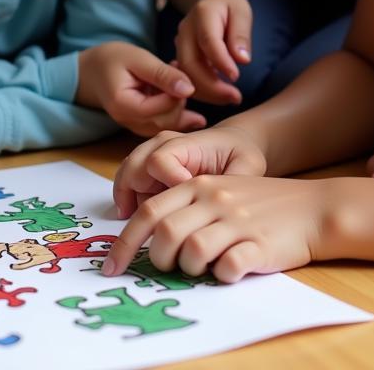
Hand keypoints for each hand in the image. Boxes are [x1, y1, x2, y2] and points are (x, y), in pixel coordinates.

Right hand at [77, 42, 205, 136]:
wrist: (91, 70)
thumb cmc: (111, 59)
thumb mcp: (137, 58)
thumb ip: (163, 74)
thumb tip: (190, 89)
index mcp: (124, 105)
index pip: (161, 108)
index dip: (176, 92)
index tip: (177, 67)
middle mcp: (128, 121)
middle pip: (165, 121)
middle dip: (178, 99)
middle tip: (178, 72)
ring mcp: (133, 126)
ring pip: (166, 125)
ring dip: (178, 105)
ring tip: (177, 79)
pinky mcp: (139, 124)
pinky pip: (161, 124)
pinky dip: (174, 112)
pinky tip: (182, 97)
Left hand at [102, 175, 329, 282]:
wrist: (312, 207)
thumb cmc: (260, 205)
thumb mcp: (219, 192)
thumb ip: (186, 207)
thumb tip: (150, 238)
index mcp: (198, 186)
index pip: (149, 212)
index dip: (124, 243)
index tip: (111, 268)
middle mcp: (213, 199)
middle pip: (164, 233)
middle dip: (157, 260)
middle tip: (166, 269)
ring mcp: (236, 221)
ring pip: (192, 251)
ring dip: (189, 268)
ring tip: (201, 267)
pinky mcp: (259, 244)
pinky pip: (227, 268)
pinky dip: (222, 275)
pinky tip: (230, 271)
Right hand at [112, 123, 267, 217]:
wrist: (230, 144)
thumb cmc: (239, 155)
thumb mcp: (247, 165)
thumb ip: (237, 182)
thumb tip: (227, 207)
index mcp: (186, 144)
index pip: (161, 160)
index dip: (166, 183)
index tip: (183, 205)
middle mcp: (162, 145)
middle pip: (134, 166)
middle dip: (135, 197)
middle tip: (148, 228)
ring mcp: (151, 156)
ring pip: (125, 174)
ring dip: (126, 201)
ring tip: (133, 229)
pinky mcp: (147, 170)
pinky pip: (126, 184)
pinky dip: (126, 203)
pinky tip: (133, 224)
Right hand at [174, 0, 251, 104]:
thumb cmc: (230, 5)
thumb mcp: (242, 12)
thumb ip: (241, 34)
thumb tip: (242, 60)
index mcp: (202, 14)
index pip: (208, 41)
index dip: (221, 61)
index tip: (236, 78)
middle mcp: (185, 30)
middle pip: (190, 63)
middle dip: (211, 86)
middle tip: (236, 98)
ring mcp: (180, 43)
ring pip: (185, 74)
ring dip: (207, 92)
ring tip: (231, 98)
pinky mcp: (181, 55)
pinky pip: (186, 76)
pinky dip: (202, 89)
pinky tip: (220, 94)